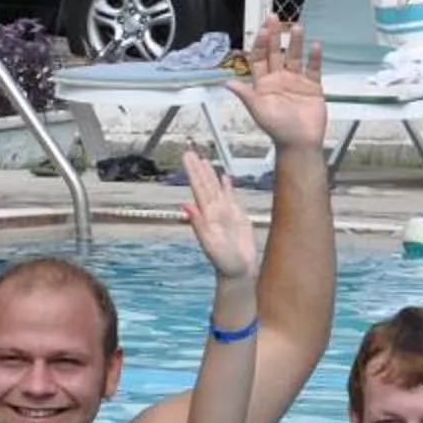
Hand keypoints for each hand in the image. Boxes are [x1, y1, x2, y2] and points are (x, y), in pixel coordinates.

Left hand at [177, 148, 256, 281]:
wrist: (238, 271)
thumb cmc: (224, 262)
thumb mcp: (210, 243)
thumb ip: (198, 224)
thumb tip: (184, 205)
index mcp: (206, 215)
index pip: (198, 188)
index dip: (193, 171)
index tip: (187, 156)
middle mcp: (214, 211)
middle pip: (205, 184)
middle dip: (198, 168)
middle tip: (190, 151)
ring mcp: (225, 213)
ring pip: (216, 188)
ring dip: (210, 174)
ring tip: (204, 159)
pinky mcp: (237, 216)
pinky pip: (231, 197)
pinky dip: (227, 186)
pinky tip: (224, 177)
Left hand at [226, 19, 326, 153]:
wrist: (300, 142)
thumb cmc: (277, 128)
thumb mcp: (258, 110)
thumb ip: (245, 94)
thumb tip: (225, 82)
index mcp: (263, 84)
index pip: (259, 58)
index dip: (260, 44)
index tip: (263, 30)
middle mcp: (279, 79)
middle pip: (276, 53)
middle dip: (275, 36)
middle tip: (275, 17)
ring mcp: (296, 81)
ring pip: (295, 57)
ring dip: (295, 43)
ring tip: (297, 27)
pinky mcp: (313, 86)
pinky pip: (314, 69)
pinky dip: (314, 58)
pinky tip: (315, 46)